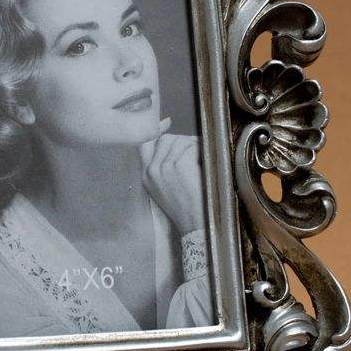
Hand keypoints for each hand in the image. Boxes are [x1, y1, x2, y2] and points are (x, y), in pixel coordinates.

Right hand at [139, 118, 204, 235]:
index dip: (156, 132)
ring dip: (195, 146)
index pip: (144, 144)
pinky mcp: (180, 165)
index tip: (165, 123)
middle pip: (166, 140)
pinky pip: (193, 146)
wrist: (197, 227)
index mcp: (146, 175)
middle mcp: (152, 170)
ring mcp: (164, 167)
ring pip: (181, 141)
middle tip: (195, 151)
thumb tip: (168, 138)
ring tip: (202, 159)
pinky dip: (202, 150)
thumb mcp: (164, 189)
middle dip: (183, 141)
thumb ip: (162, 167)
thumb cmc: (186, 208)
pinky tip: (205, 161)